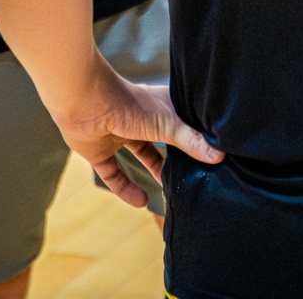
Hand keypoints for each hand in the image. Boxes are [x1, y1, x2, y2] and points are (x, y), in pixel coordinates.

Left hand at [53, 73, 222, 207]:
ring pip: (142, 156)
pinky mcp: (99, 151)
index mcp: (162, 107)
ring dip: (155, 172)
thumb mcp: (166, 124)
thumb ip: (190, 142)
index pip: (186, 123)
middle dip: (178, 157)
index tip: (216, 155)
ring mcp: (121, 134)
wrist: (83, 101)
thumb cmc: (129, 104)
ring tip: (171, 192)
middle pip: (165, 141)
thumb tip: (219, 156)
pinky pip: (114, 174)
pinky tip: (140, 203)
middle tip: (195, 176)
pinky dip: (126, 189)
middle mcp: (143, 120)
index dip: (199, 137)